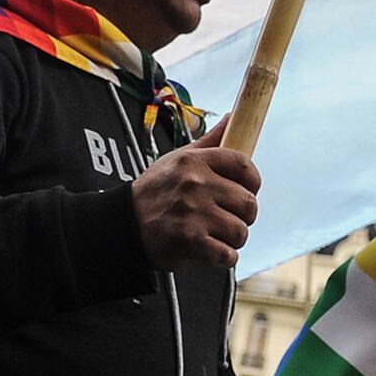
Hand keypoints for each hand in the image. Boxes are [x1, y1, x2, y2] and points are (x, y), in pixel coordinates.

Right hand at [131, 120, 261, 270]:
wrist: (124, 224)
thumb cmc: (154, 192)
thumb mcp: (177, 160)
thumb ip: (210, 141)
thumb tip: (232, 117)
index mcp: (194, 161)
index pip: (244, 165)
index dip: (251, 182)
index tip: (244, 190)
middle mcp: (194, 184)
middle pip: (248, 203)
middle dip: (242, 216)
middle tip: (224, 218)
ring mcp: (193, 212)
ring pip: (241, 231)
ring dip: (231, 239)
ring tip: (212, 234)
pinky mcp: (190, 240)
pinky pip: (228, 255)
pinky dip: (222, 257)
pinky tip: (208, 250)